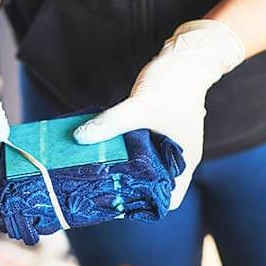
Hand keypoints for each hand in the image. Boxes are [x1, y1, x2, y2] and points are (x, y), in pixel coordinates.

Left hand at [73, 20, 244, 208]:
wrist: (185, 58)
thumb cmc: (174, 85)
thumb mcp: (140, 107)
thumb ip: (111, 124)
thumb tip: (80, 138)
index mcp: (184, 162)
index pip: (168, 199)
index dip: (147, 207)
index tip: (120, 205)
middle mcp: (176, 158)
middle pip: (152, 187)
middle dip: (128, 191)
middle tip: (100, 191)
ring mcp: (165, 146)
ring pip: (142, 168)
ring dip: (122, 171)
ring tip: (96, 174)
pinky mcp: (153, 132)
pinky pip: (135, 149)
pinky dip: (121, 152)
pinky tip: (100, 150)